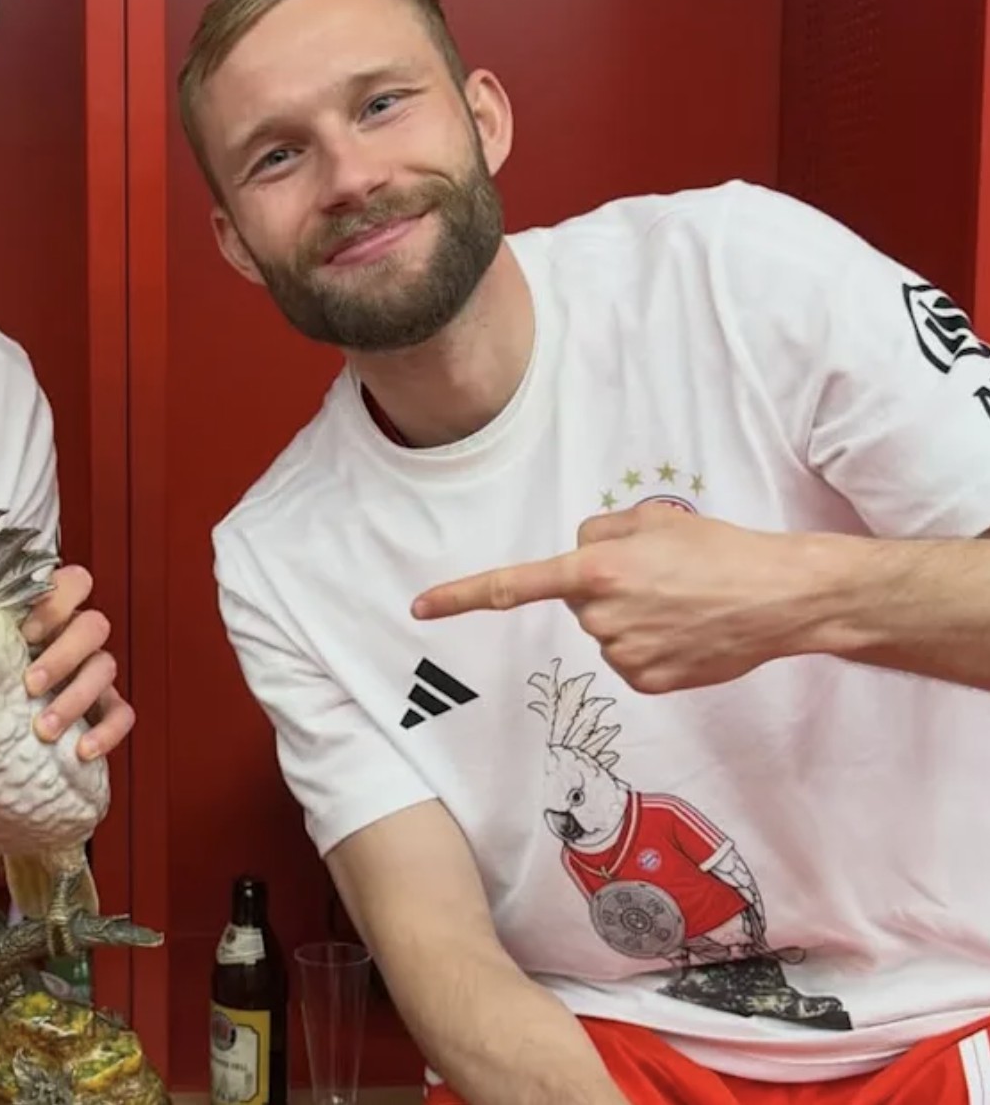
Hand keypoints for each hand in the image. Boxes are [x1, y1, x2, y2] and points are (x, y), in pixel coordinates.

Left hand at [22, 564, 133, 759]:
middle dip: (62, 656)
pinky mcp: (107, 709)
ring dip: (74, 699)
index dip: (55, 602)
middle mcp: (76, 639)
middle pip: (92, 626)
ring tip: (43, 729)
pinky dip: (106, 732)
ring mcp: (95, 673)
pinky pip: (122, 714)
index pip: (72, 584)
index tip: (23, 632)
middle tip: (29, 685)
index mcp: (47, 617)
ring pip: (105, 668)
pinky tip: (81, 750)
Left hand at [410, 504, 826, 691]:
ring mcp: (624, 655)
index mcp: (597, 570)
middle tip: (661, 576)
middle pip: (578, 599)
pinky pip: (630, 658)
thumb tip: (579, 555)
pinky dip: (652, 644)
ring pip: (605, 630)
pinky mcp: (647, 682)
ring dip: (632, 615)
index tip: (420, 608)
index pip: (514, 585)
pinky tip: (688, 630)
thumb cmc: (719, 551)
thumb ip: (599, 532)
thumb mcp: (651, 520)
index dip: (463, 596)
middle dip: (606, 586)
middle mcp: (602, 617)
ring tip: (683, 602)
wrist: (781, 598)